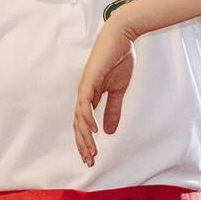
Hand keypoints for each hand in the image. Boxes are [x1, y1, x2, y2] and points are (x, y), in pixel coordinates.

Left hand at [73, 21, 137, 166]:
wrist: (121, 38)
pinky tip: (93, 130)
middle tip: (89, 162)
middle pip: (79, 125)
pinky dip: (87, 117)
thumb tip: (108, 131)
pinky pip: (85, 102)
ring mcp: (85, 87)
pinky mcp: (90, 80)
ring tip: (91, 151)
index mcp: (90, 96)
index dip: (87, 141)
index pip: (84, 124)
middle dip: (84, 145)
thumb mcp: (118, 90)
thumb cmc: (119, 60)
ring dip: (85, 136)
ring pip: (80, 117)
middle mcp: (84, 94)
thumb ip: (113, 110)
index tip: (92, 157)